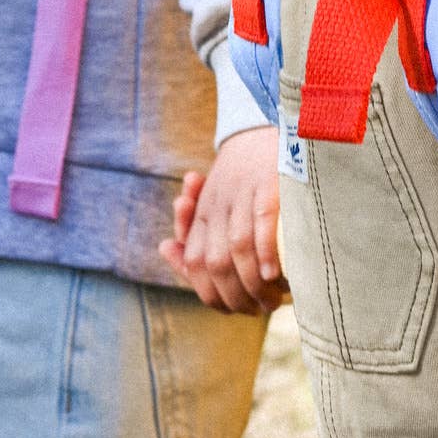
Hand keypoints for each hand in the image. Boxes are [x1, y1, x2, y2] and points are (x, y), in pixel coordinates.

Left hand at [159, 125, 286, 314]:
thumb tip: (165, 248)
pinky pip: (262, 221)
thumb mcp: (211, 201)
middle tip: (256, 310)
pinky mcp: (269, 184)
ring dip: (253, 283)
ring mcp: (242, 194)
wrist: (262, 128)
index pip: (194, 262)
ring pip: (236, 247)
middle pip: (213, 261)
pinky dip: (266, 252)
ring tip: (271, 300)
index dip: (211, 292)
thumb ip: (191, 229)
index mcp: (201, 211)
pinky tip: (273, 274)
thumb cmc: (239, 177)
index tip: (233, 307)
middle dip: (234, 294)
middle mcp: (216, 204)